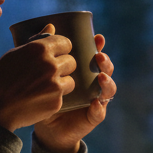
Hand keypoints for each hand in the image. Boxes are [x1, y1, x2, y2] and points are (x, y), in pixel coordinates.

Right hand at [0, 24, 76, 131]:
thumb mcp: (13, 55)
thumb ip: (36, 42)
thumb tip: (51, 27)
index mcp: (39, 49)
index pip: (65, 43)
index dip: (60, 49)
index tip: (55, 55)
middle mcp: (50, 65)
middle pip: (71, 62)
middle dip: (62, 67)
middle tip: (47, 74)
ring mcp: (54, 85)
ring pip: (70, 81)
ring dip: (61, 83)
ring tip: (43, 88)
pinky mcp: (56, 103)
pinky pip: (62, 97)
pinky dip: (53, 98)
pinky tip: (38, 100)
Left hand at [33, 34, 116, 152]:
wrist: (46, 126)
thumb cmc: (45, 95)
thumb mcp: (44, 72)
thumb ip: (46, 51)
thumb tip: (49, 26)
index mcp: (84, 70)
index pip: (94, 55)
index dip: (99, 46)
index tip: (97, 38)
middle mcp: (93, 83)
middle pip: (106, 69)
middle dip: (105, 61)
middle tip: (98, 56)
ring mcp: (96, 99)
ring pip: (109, 89)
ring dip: (107, 82)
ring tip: (101, 78)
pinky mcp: (93, 116)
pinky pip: (100, 112)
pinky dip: (99, 107)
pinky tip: (95, 103)